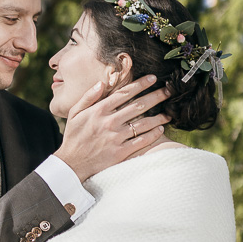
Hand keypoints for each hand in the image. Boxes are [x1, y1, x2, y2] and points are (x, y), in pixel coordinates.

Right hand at [55, 73, 171, 182]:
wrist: (72, 163)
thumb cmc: (73, 137)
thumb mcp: (74, 113)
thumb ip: (88, 97)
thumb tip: (101, 83)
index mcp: (99, 110)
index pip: (124, 93)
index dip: (141, 84)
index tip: (153, 78)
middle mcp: (110, 122)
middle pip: (139, 105)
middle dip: (156, 96)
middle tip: (169, 91)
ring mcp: (116, 138)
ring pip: (143, 124)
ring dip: (159, 117)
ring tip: (170, 113)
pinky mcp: (120, 152)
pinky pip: (141, 142)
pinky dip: (152, 135)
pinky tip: (160, 130)